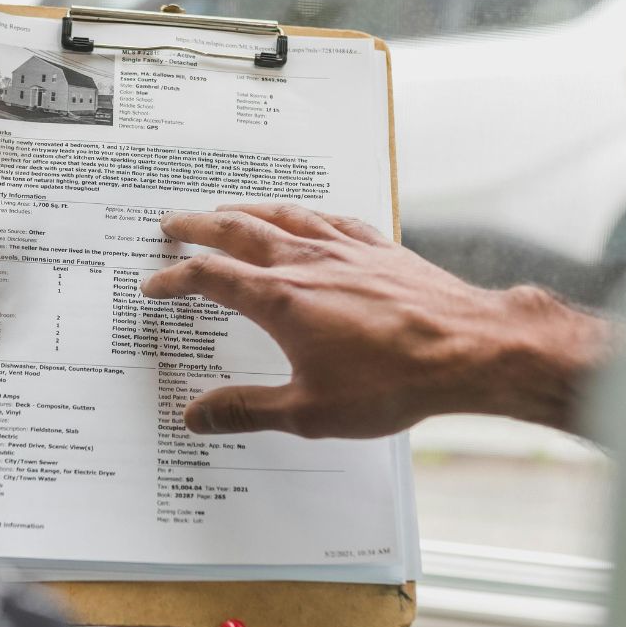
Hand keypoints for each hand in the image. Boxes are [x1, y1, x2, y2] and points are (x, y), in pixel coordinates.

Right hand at [141, 204, 612, 436]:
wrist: (471, 350)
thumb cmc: (395, 381)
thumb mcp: (309, 411)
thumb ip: (247, 410)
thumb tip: (197, 416)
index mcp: (280, 299)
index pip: (210, 278)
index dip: (175, 279)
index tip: (154, 284)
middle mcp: (307, 262)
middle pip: (237, 230)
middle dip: (198, 226)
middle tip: (171, 223)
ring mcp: (345, 249)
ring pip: (282, 215)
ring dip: (244, 209)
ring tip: (225, 209)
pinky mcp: (380, 248)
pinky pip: (330, 217)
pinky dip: (303, 213)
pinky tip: (305, 217)